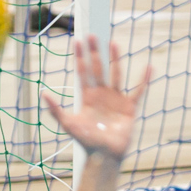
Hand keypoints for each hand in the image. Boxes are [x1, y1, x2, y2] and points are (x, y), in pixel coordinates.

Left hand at [41, 36, 149, 160]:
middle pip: (98, 68)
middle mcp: (101, 95)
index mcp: (87, 97)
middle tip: (92, 35)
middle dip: (95, 52)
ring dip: (115, 59)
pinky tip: (149, 67)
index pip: (83, 72)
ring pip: (116, 74)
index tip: (77, 41)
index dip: (79, 57)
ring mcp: (116, 99)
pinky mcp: (129, 107)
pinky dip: (144, 80)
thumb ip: (55, 109)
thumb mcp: (68, 123)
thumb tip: (42, 93)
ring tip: (113, 43)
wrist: (104, 155)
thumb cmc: (86, 140)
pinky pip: (138, 91)